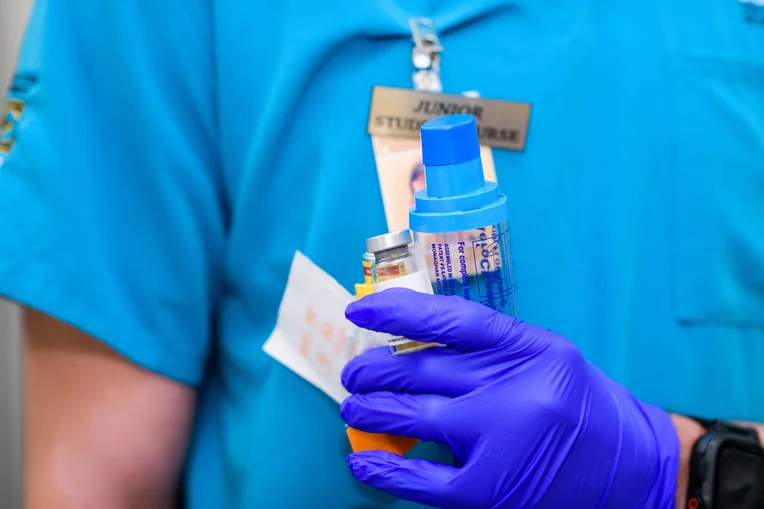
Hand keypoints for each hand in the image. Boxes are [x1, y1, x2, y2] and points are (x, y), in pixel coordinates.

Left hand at [341, 288, 678, 507]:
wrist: (635, 470)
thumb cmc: (581, 408)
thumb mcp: (545, 359)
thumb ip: (487, 349)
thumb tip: (411, 345)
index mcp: (529, 349)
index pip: (450, 319)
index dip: (397, 311)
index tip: (361, 310)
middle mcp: (514, 389)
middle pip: (421, 368)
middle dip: (374, 370)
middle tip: (355, 373)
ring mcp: (501, 442)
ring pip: (412, 416)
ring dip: (371, 410)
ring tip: (355, 405)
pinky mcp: (490, 491)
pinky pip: (421, 479)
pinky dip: (384, 469)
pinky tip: (362, 458)